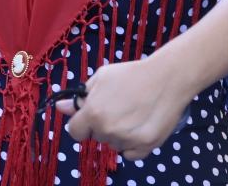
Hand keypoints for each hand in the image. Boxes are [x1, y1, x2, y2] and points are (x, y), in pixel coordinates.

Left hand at [55, 58, 193, 159]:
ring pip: (114, 145)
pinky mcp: (145, 147)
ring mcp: (127, 140)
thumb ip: (81, 96)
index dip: (82, 123)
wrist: (168, 77)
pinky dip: (134, 145)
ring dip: (120, 134)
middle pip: (97, 137)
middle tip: (120, 107)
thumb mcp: (102, 77)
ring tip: (135, 113)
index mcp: (93, 113)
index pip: (75, 132)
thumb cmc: (132, 74)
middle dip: (104, 125)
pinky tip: (141, 126)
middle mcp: (108, 130)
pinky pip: (131, 154)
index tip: (93, 116)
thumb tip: (59, 108)